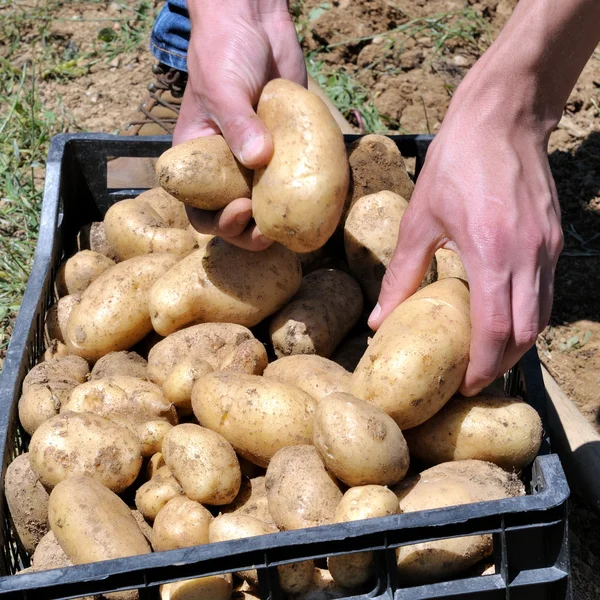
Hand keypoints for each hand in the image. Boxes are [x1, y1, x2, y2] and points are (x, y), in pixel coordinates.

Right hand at [175, 0, 305, 250]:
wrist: (255, 22)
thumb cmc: (224, 52)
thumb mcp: (223, 88)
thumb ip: (237, 124)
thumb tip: (259, 159)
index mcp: (199, 162)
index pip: (200, 209)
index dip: (218, 222)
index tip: (241, 209)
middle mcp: (227, 169)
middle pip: (235, 218)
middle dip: (250, 233)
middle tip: (270, 232)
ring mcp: (257, 164)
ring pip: (267, 208)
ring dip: (279, 222)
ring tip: (296, 224)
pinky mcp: (286, 152)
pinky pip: (293, 182)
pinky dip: (304, 196)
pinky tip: (319, 200)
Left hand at [368, 74, 562, 395]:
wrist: (504, 117)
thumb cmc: (456, 163)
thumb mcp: (420, 219)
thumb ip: (401, 275)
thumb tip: (377, 321)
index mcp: (493, 251)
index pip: (496, 329)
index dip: (481, 366)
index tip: (463, 387)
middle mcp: (530, 256)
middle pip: (525, 334)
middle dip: (500, 364)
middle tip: (473, 379)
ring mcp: (548, 249)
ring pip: (541, 317)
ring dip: (516, 345)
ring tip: (485, 358)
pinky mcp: (555, 240)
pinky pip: (545, 294)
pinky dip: (526, 318)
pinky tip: (502, 320)